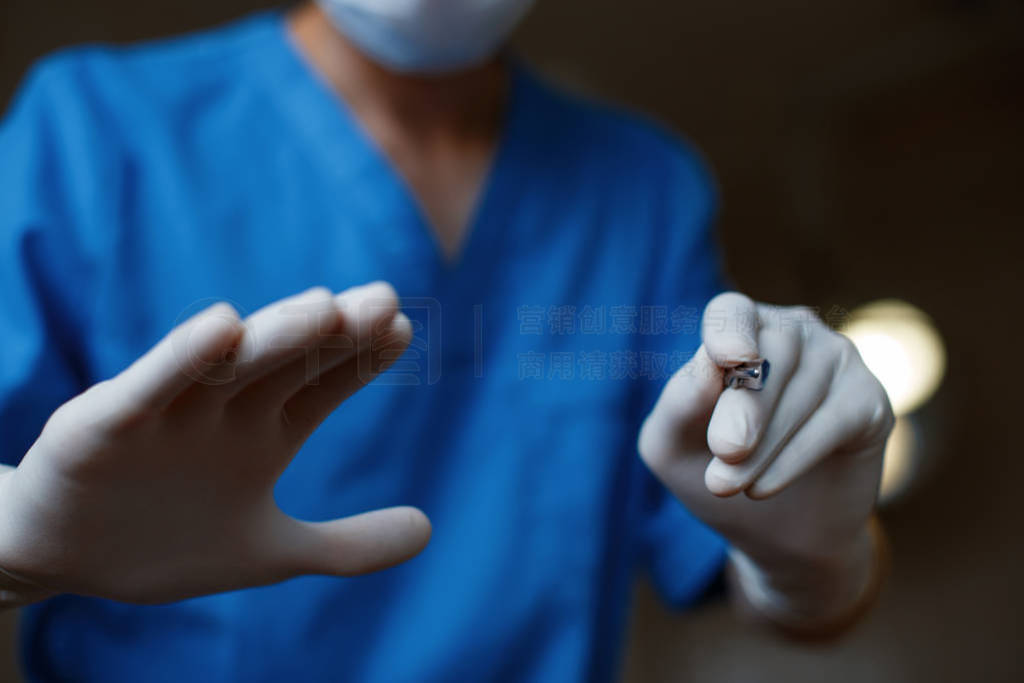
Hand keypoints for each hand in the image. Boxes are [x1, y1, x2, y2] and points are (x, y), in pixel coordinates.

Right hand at [0, 283, 429, 605]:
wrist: (65, 560)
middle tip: (383, 300)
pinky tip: (222, 326)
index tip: (402, 331)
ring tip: (324, 307)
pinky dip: (183, 358)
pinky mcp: (107, 425)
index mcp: (264, 432)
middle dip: (335, 334)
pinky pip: (151, 386)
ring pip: (230, 366)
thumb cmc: (169, 541)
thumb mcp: (269, 553)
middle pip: (288, 363)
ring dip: (277, 336)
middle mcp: (224, 412)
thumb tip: (429, 528)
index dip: (362, 359)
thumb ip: (348, 546)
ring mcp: (169, 414)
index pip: (324, 383)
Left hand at [638, 292, 892, 626]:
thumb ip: (679, 402)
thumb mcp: (672, 445)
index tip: (729, 358)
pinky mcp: (871, 400)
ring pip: (803, 389)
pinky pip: (837, 420)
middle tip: (724, 452)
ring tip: (728, 485)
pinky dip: (796, 457)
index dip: (730, 331)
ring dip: (763, 444)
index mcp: (738, 330)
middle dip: (744, 405)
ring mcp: (837, 360)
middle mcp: (792, 332)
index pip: (731, 312)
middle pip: (772, 351)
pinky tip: (763, 488)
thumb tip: (708, 364)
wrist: (774, 531)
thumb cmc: (714, 470)